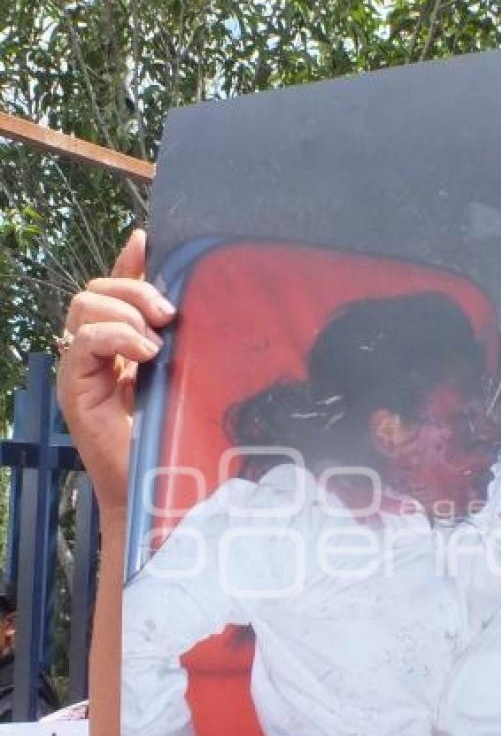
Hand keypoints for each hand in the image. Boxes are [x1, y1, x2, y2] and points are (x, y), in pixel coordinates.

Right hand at [56, 230, 175, 514]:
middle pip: (97, 290)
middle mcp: (97, 353)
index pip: (115, 288)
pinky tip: (144, 356)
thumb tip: (191, 306)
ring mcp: (82, 369)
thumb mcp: (188, 375)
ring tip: (156, 343)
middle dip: (133, 288)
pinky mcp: (74, 388)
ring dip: (125, 313)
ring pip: (85, 307)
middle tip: (168, 314)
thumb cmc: (177, 439)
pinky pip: (82, 341)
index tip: (149, 243)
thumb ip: (182, 339)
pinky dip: (115, 337)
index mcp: (123, 345)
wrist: (158, 492)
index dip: (128, 263)